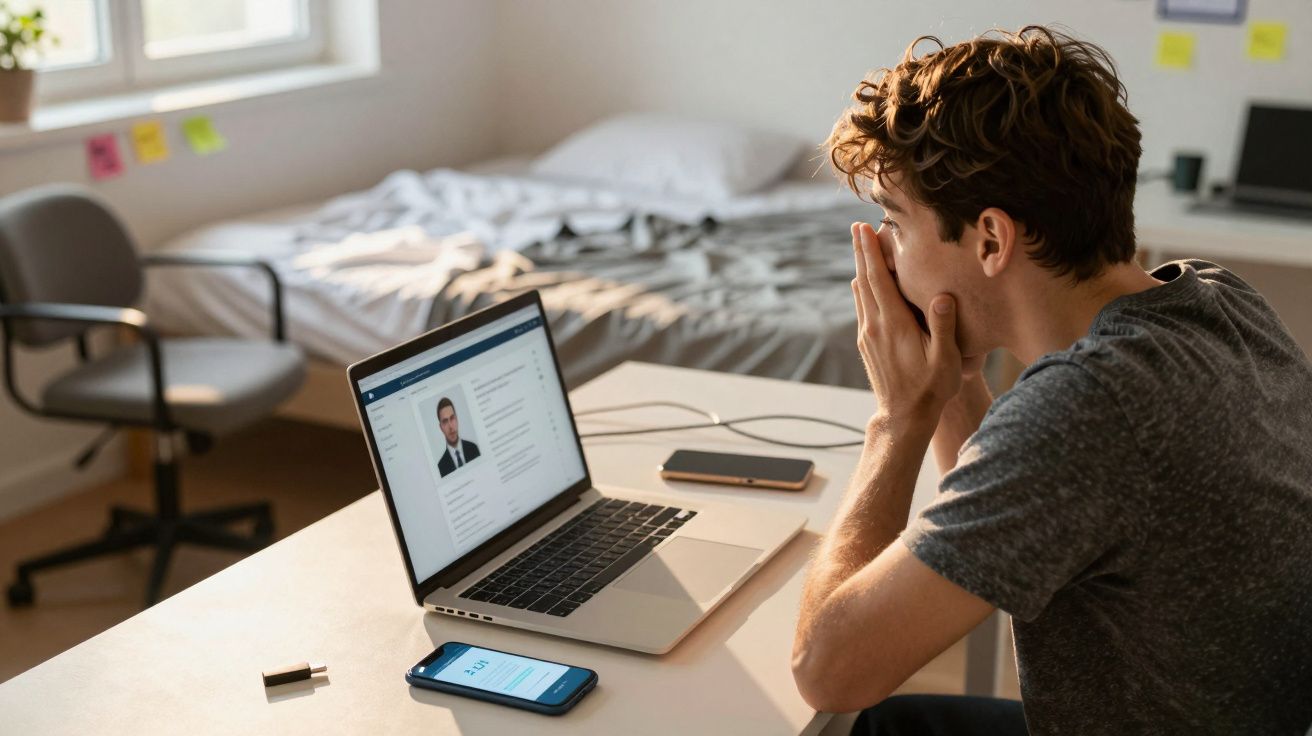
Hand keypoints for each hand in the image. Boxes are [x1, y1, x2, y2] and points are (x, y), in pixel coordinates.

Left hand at [851, 222, 962, 424]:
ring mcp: (867, 336)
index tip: (863, 229)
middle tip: (856, 227)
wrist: (903, 417)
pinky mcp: (866, 344)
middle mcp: (874, 326)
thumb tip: (943, 296)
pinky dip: (863, 288)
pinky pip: (862, 308)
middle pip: (864, 280)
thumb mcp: (945, 360)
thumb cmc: (931, 389)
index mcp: (893, 324)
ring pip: (860, 294)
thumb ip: (943, 327)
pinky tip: (865, 283)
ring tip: (861, 247)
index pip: (878, 279)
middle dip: (861, 252)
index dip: (870, 253)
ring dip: (861, 268)